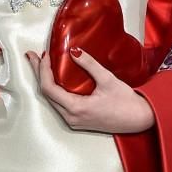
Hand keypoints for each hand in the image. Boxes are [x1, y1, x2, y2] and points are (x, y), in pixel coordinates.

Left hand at [24, 48, 155, 132]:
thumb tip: (73, 51)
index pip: (49, 88)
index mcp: (76, 109)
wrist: (139, 120)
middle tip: (32, 56)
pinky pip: (59, 104)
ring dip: (45, 81)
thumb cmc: (126, 102)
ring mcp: (73, 121)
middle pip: (46, 94)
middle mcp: (71, 118)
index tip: (44, 55)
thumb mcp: (107, 80)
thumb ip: (89, 64)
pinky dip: (54, 89)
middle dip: (38, 73)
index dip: (43, 70)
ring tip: (41, 64)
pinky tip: (55, 77)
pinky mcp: (77, 120)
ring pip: (51, 100)